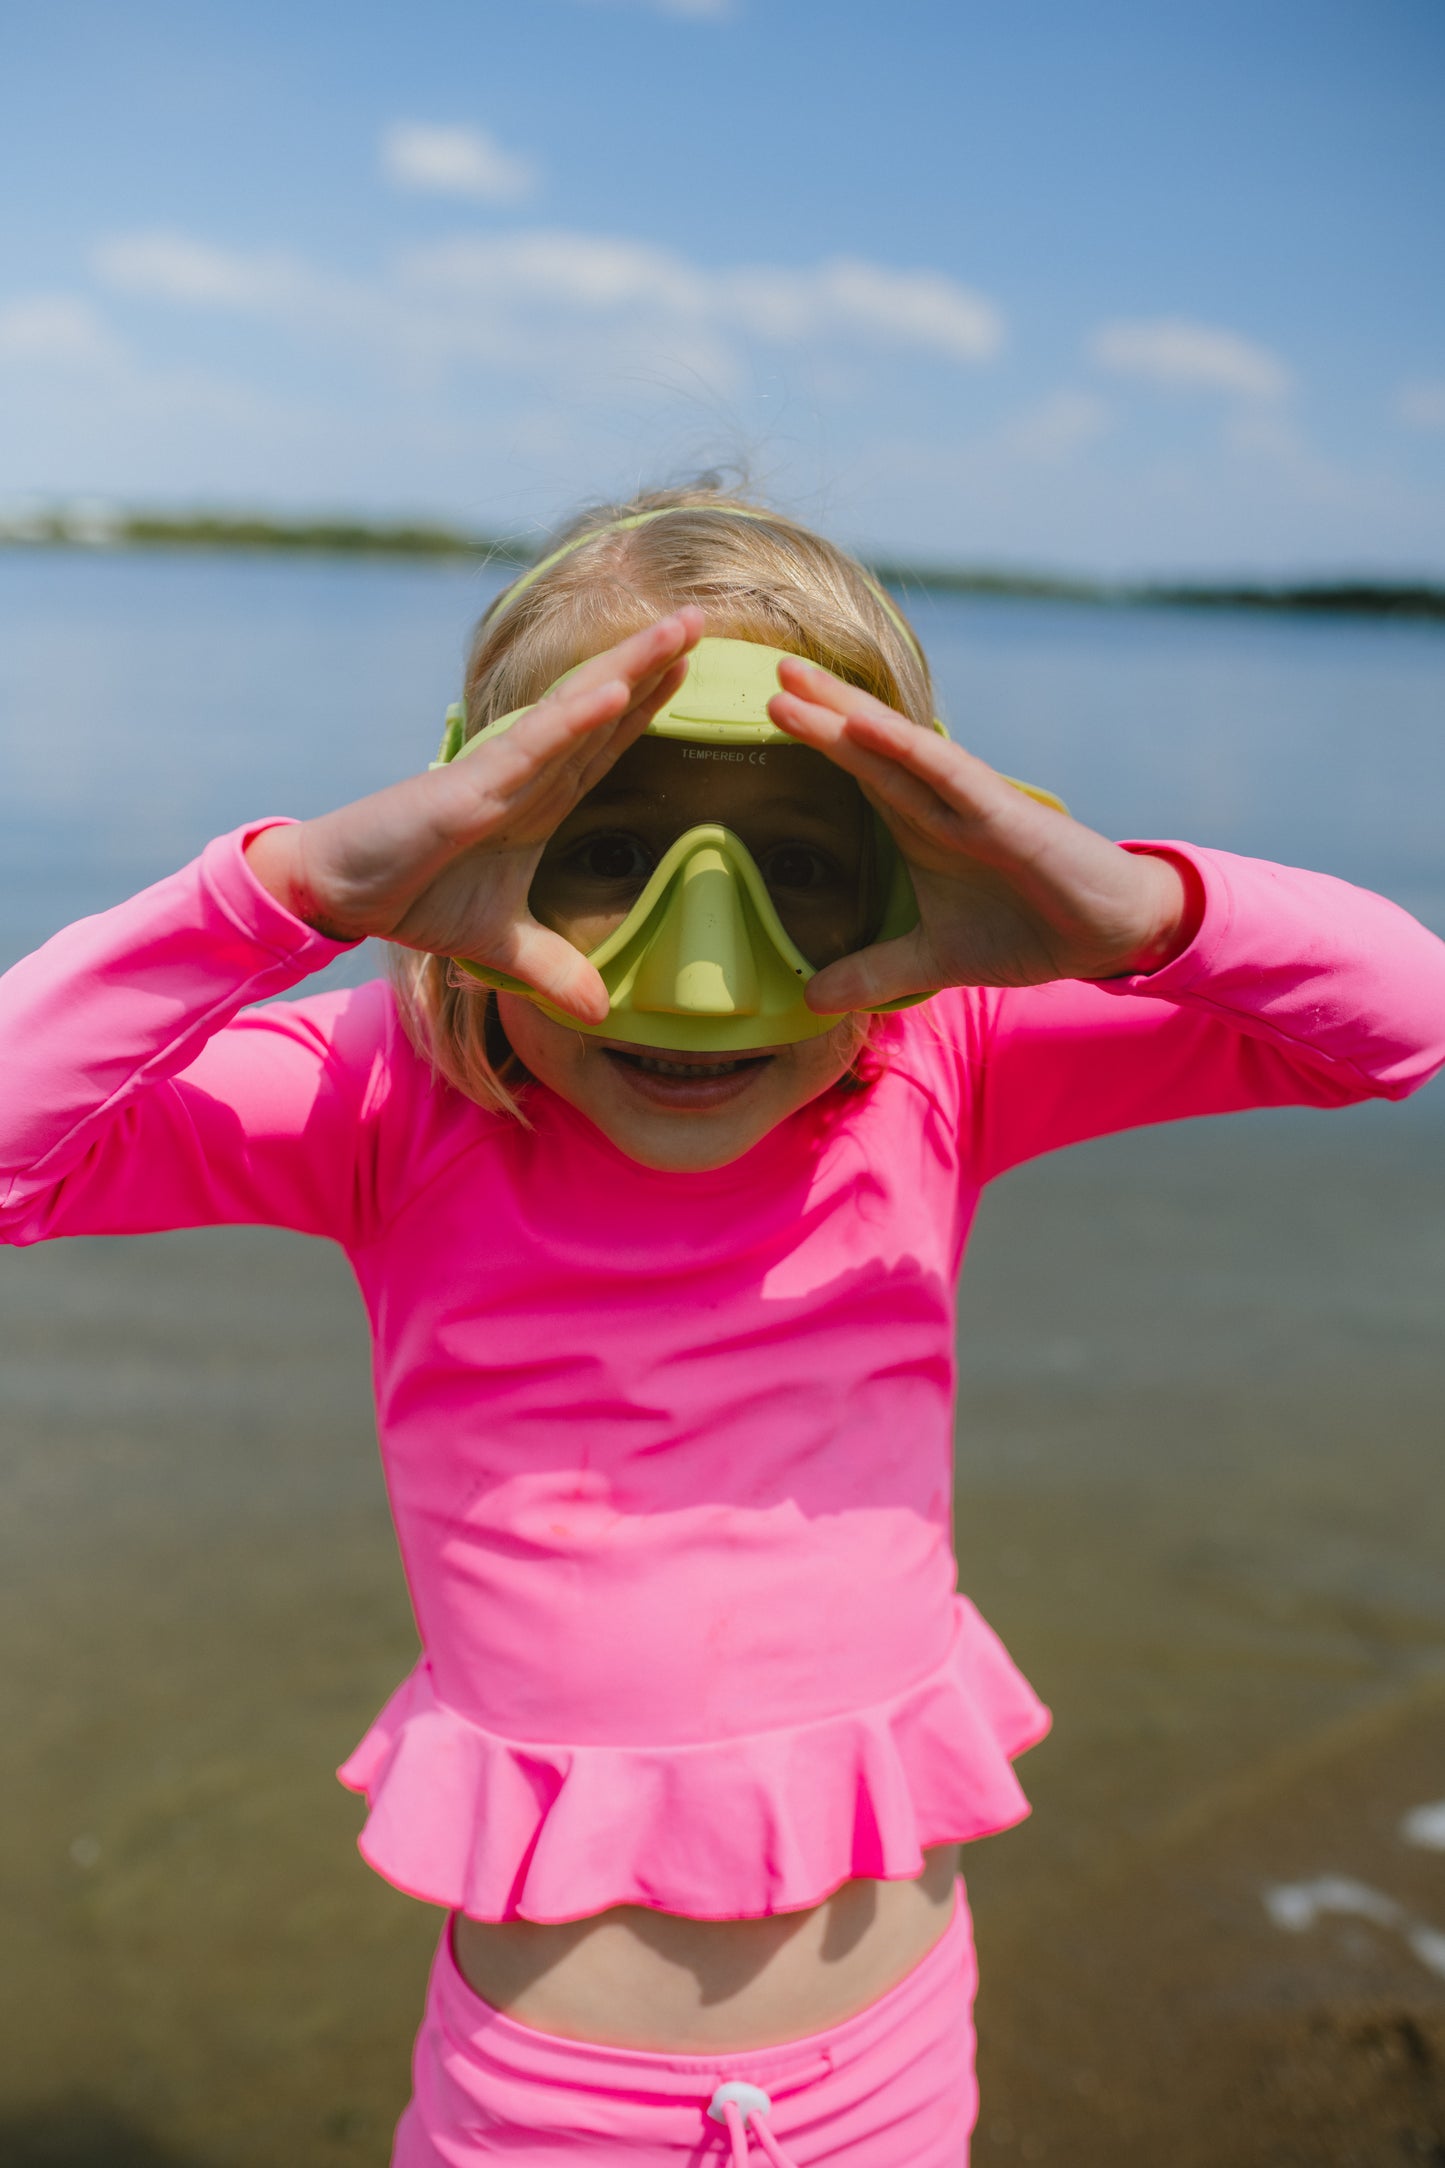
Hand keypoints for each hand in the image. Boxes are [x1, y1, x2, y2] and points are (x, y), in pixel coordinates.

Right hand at [244, 609, 704, 1022]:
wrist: (342, 892)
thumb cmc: (414, 897)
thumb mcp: (499, 944)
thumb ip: (552, 968)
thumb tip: (599, 1012)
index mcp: (537, 798)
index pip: (603, 743)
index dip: (645, 705)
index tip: (690, 668)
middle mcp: (525, 772)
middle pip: (601, 710)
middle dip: (652, 664)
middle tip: (701, 619)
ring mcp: (500, 773)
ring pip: (576, 711)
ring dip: (628, 668)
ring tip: (678, 631)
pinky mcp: (469, 788)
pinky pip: (531, 749)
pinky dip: (574, 720)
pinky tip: (614, 689)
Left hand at [767, 658, 1192, 1010]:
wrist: (1109, 933)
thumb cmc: (1027, 928)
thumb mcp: (934, 960)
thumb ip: (875, 972)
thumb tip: (812, 1000)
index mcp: (921, 824)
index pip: (857, 773)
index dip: (814, 742)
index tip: (764, 713)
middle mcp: (939, 802)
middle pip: (867, 746)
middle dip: (820, 708)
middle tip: (769, 670)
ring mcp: (970, 802)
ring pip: (896, 748)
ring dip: (846, 714)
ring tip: (794, 682)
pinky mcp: (1004, 815)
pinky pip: (948, 774)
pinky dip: (906, 748)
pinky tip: (865, 725)